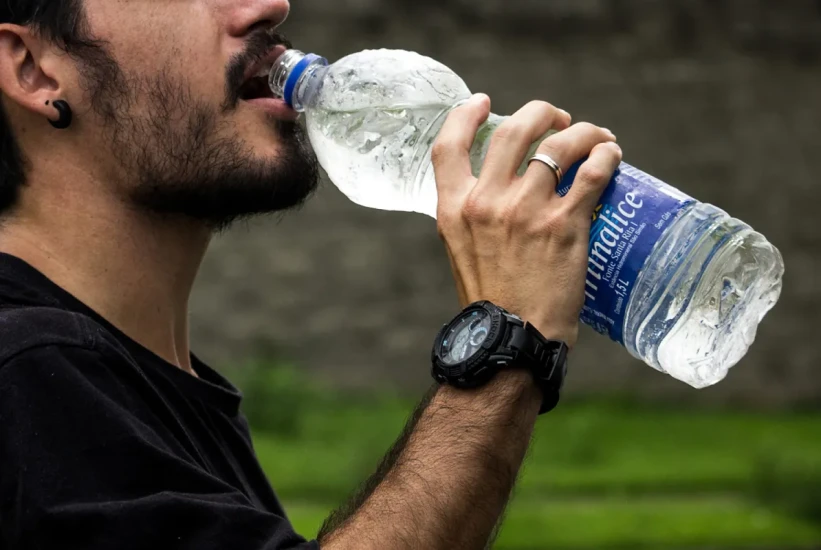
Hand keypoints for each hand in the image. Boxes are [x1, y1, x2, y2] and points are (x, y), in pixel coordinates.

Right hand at [432, 95, 621, 346]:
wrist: (511, 341)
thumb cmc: (490, 302)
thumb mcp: (462, 252)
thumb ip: (472, 216)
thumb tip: (497, 191)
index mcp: (454, 209)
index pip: (448, 146)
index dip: (464, 114)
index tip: (482, 102)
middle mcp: (487, 202)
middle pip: (513, 130)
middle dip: (540, 113)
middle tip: (557, 119)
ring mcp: (526, 210)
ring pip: (559, 144)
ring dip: (583, 131)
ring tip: (596, 137)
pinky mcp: (565, 225)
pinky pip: (592, 172)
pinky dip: (605, 156)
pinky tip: (612, 155)